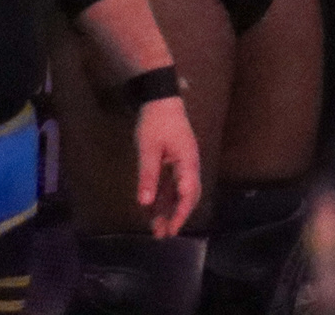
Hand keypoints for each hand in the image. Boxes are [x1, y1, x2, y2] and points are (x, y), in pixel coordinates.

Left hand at [133, 96, 200, 237]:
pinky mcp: (173, 163)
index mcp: (187, 162)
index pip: (188, 192)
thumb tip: (145, 203)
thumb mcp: (148, 148)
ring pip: (177, 193)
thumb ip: (148, 175)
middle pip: (186, 196)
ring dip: (168, 210)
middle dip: (175, 216)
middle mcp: (189, 166)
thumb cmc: (156, 122)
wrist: (160, 99)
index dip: (181, 213)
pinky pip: (169, 185)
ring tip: (156, 229)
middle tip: (163, 235)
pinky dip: (162, 199)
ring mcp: (182, 165)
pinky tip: (151, 211)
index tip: (171, 229)